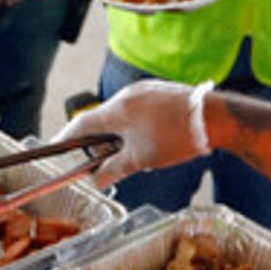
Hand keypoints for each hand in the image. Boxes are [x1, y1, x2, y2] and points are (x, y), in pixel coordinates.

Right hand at [57, 80, 208, 186]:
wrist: (216, 117)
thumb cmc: (177, 137)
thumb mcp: (141, 160)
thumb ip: (114, 169)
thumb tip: (95, 179)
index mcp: (117, 110)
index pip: (80, 124)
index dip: (65, 138)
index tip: (54, 148)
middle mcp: (127, 95)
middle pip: (101, 119)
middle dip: (98, 142)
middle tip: (101, 163)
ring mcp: (145, 90)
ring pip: (121, 115)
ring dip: (119, 135)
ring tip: (133, 155)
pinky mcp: (160, 91)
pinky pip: (138, 109)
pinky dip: (134, 126)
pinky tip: (150, 141)